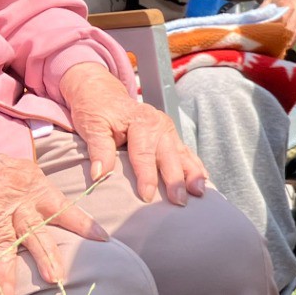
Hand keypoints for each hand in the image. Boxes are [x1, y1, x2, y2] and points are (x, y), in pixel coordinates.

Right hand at [0, 127, 106, 294]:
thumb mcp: (14, 170)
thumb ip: (32, 190)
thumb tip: (47, 206)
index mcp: (34, 187)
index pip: (64, 207)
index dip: (83, 223)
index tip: (103, 238)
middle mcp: (16, 200)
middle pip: (36, 233)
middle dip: (47, 257)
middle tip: (58, 279)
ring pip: (3, 246)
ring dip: (4, 273)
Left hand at [59, 62, 208, 205]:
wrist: (102, 93)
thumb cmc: (96, 111)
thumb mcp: (92, 126)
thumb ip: (98, 150)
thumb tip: (99, 175)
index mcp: (141, 122)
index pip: (144, 154)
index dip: (146, 176)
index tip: (146, 196)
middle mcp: (159, 125)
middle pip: (169, 156)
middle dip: (176, 179)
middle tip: (179, 200)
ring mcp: (168, 130)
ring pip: (183, 154)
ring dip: (192, 174)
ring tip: (199, 192)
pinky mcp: (171, 136)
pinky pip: (186, 152)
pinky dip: (195, 166)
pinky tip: (203, 180)